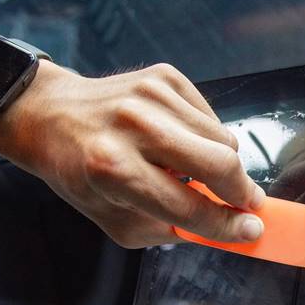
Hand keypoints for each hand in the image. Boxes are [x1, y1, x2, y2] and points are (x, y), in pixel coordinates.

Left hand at [0, 61, 265, 247]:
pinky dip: (206, 137)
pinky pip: (210, 117)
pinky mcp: (163, 77)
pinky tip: (181, 144)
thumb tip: (234, 228)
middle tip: (247, 203)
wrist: (52, 117)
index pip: (191, 206)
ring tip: (194, 171)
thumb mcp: (119, 220)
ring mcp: (151, 96)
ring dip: (223, 163)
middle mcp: (134, 126)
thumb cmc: (84, 176)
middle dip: (243, 190)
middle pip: (220, 162)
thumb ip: (176, 228)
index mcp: (114, 171)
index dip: (228, 223)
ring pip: (223, 138)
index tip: (253, 228)